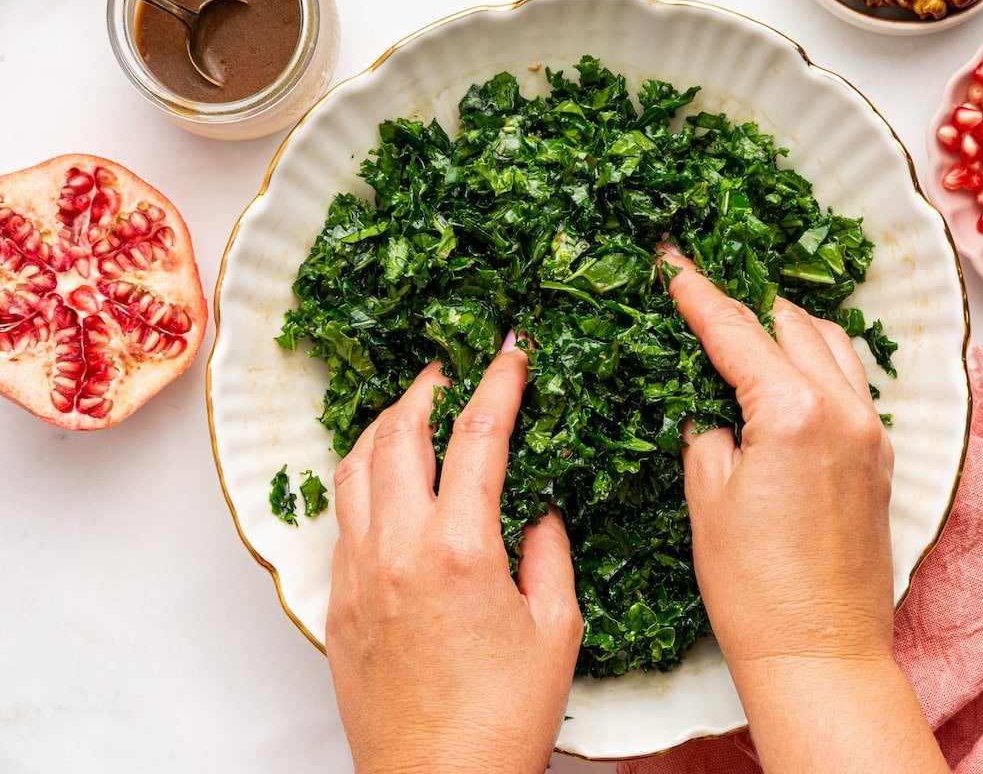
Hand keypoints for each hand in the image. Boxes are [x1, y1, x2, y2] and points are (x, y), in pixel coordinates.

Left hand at [325, 339, 582, 773]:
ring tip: (413, 411)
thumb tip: (536, 506)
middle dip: (428, 388)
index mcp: (460, 549)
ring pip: (356, 466)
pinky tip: (386, 481)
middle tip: (452, 369)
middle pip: (399, 433)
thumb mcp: (556, 627)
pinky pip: (342, 514)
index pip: (477, 435)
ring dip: (385, 425)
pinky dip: (363, 476)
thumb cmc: (503, 718)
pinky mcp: (336, 600)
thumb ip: (547, 550)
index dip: (498, 383)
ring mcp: (357, 573)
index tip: (510, 353)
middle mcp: (397, 549)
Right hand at [662, 247, 894, 666]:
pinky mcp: (883, 459)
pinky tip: (789, 372)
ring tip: (746, 326)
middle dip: (744, 303)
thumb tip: (713, 405)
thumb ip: (708, 429)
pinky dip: (818, 362)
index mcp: (793, 411)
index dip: (696, 292)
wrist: (819, 652)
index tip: (670, 261)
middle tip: (701, 292)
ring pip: (832, 345)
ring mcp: (873, 433)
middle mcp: (845, 409)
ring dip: (787, 327)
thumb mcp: (707, 496)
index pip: (736, 331)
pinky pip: (853, 383)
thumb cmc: (753, 587)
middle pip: (790, 323)